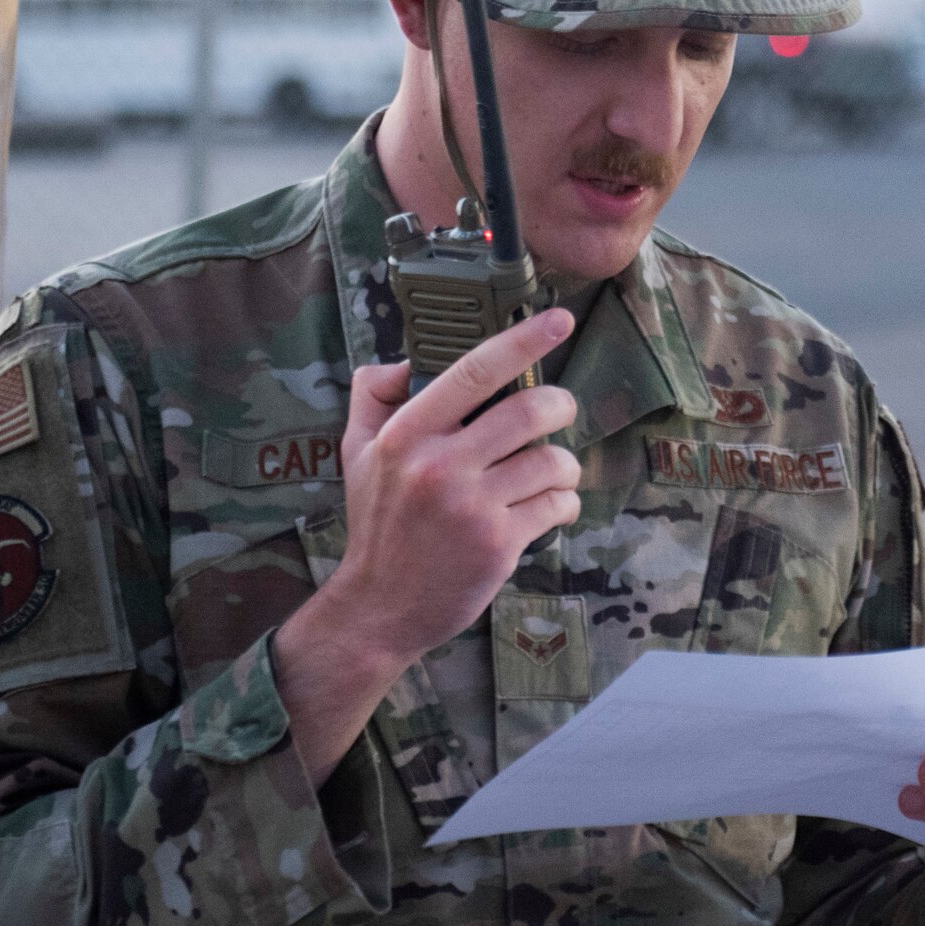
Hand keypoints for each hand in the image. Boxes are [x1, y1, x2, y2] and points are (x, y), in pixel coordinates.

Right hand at [321, 308, 582, 668]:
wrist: (380, 605)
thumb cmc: (378, 522)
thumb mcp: (359, 452)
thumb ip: (375, 396)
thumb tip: (408, 359)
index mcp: (407, 434)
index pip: (475, 370)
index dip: (524, 340)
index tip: (558, 319)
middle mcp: (440, 465)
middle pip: (531, 410)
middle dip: (560, 405)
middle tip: (559, 411)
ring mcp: (472, 506)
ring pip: (553, 460)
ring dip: (565, 463)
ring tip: (551, 473)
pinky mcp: (499, 543)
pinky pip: (558, 504)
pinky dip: (564, 502)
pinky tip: (549, 508)